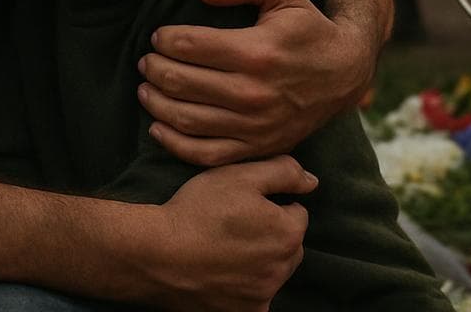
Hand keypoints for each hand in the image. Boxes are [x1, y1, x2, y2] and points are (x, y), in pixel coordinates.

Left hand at [139, 0, 366, 164]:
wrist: (343, 74)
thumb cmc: (307, 28)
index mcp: (257, 51)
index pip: (190, 46)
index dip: (165, 39)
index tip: (159, 36)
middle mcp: (254, 92)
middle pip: (182, 82)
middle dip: (155, 69)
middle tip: (147, 61)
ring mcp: (255, 126)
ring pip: (187, 119)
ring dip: (156, 104)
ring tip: (146, 89)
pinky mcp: (257, 148)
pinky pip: (205, 154)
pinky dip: (174, 144)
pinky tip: (158, 128)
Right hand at [144, 158, 313, 311]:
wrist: (157, 254)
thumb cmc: (198, 210)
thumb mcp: (239, 175)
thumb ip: (283, 172)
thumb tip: (313, 181)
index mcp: (288, 233)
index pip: (297, 214)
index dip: (272, 205)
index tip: (245, 205)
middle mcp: (282, 269)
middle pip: (289, 246)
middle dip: (271, 235)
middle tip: (235, 225)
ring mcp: (263, 295)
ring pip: (273, 272)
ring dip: (260, 262)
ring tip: (225, 248)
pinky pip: (256, 299)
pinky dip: (246, 289)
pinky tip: (224, 274)